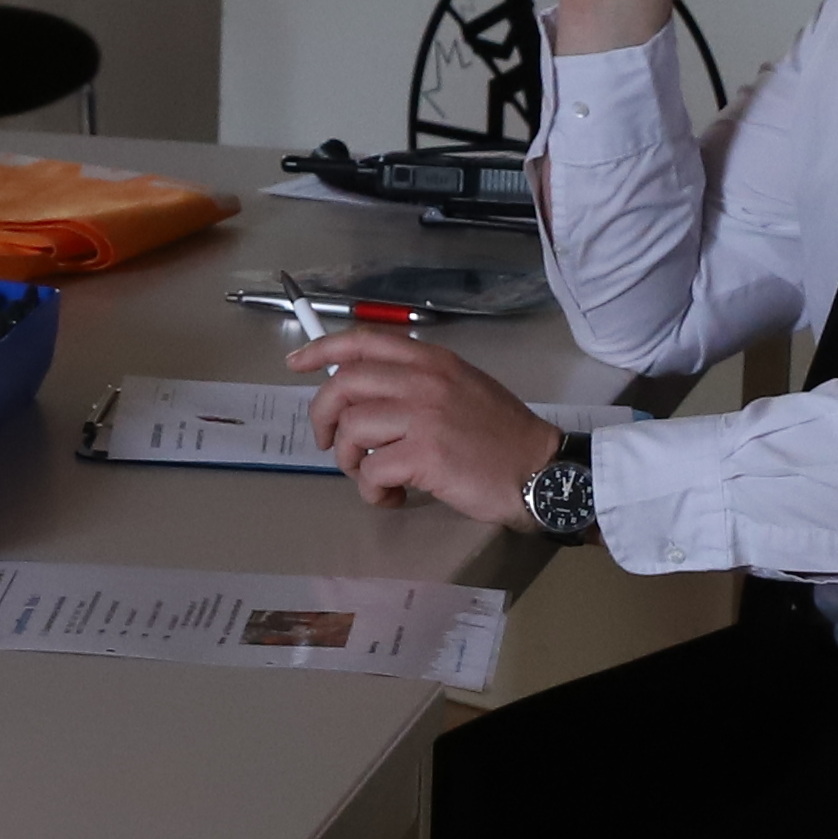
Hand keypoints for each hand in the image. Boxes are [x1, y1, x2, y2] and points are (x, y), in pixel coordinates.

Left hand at [286, 324, 555, 525]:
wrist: (540, 471)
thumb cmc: (502, 436)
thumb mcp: (462, 388)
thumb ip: (417, 383)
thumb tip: (365, 397)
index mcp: (431, 360)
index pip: (364, 341)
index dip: (322, 350)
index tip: (296, 364)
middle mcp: (424, 380)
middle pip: (343, 385)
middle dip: (322, 417)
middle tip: (327, 443)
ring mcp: (423, 416)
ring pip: (351, 430)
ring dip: (349, 461)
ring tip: (371, 478)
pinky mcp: (424, 455)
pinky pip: (372, 471)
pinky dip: (372, 490)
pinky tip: (393, 497)